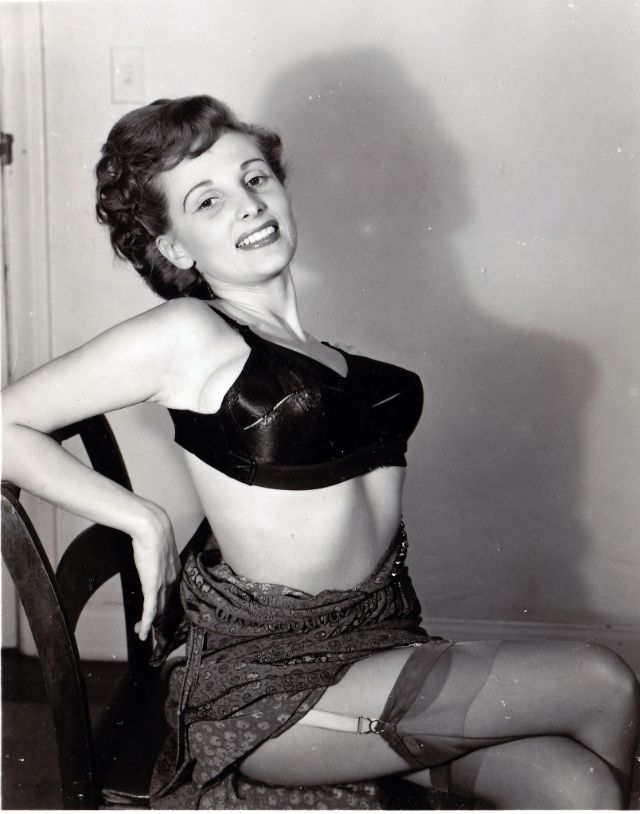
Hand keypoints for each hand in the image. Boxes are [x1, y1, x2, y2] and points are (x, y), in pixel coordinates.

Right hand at [130, 506, 180, 640]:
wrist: (152, 527)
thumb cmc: (153, 532)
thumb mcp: (157, 547)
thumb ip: (155, 555)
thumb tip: (148, 552)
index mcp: (174, 570)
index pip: (170, 592)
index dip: (163, 604)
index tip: (157, 611)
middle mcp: (172, 579)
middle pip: (165, 604)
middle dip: (157, 618)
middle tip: (148, 627)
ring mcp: (163, 584)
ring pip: (157, 610)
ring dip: (148, 623)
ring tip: (141, 632)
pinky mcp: (153, 586)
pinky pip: (150, 609)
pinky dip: (146, 623)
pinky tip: (142, 633)